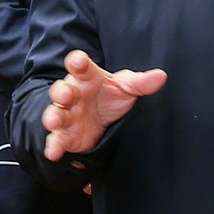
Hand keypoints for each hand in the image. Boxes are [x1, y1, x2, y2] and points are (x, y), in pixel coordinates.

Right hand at [41, 50, 165, 161]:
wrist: (102, 120)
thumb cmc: (110, 97)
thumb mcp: (126, 88)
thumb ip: (141, 83)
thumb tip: (161, 76)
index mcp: (86, 77)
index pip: (79, 65)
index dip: (78, 61)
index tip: (80, 61)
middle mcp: (72, 94)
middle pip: (62, 90)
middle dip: (61, 92)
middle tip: (65, 95)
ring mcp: (67, 115)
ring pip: (55, 113)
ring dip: (53, 117)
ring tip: (54, 122)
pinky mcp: (66, 135)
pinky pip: (57, 139)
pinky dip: (53, 146)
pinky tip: (53, 152)